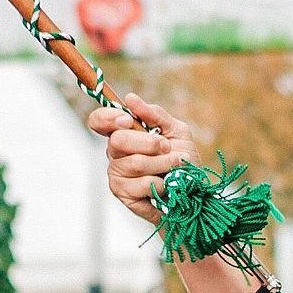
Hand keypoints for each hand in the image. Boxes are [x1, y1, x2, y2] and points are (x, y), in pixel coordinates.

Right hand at [87, 94, 198, 226]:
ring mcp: (117, 174)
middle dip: (149, 142)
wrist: (193, 192)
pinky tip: (167, 185)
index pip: (99, 121)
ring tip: (175, 165)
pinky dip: (162, 183)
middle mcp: (115, 153)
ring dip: (162, 163)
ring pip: (135, 163)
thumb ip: (155, 114)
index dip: (108, 118)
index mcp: (123, 133)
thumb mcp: (176, 131)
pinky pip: (143, 184)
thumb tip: (130, 99)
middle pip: (118, 140)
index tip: (128, 120)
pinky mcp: (124, 194)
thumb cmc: (182, 160)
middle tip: (167, 146)